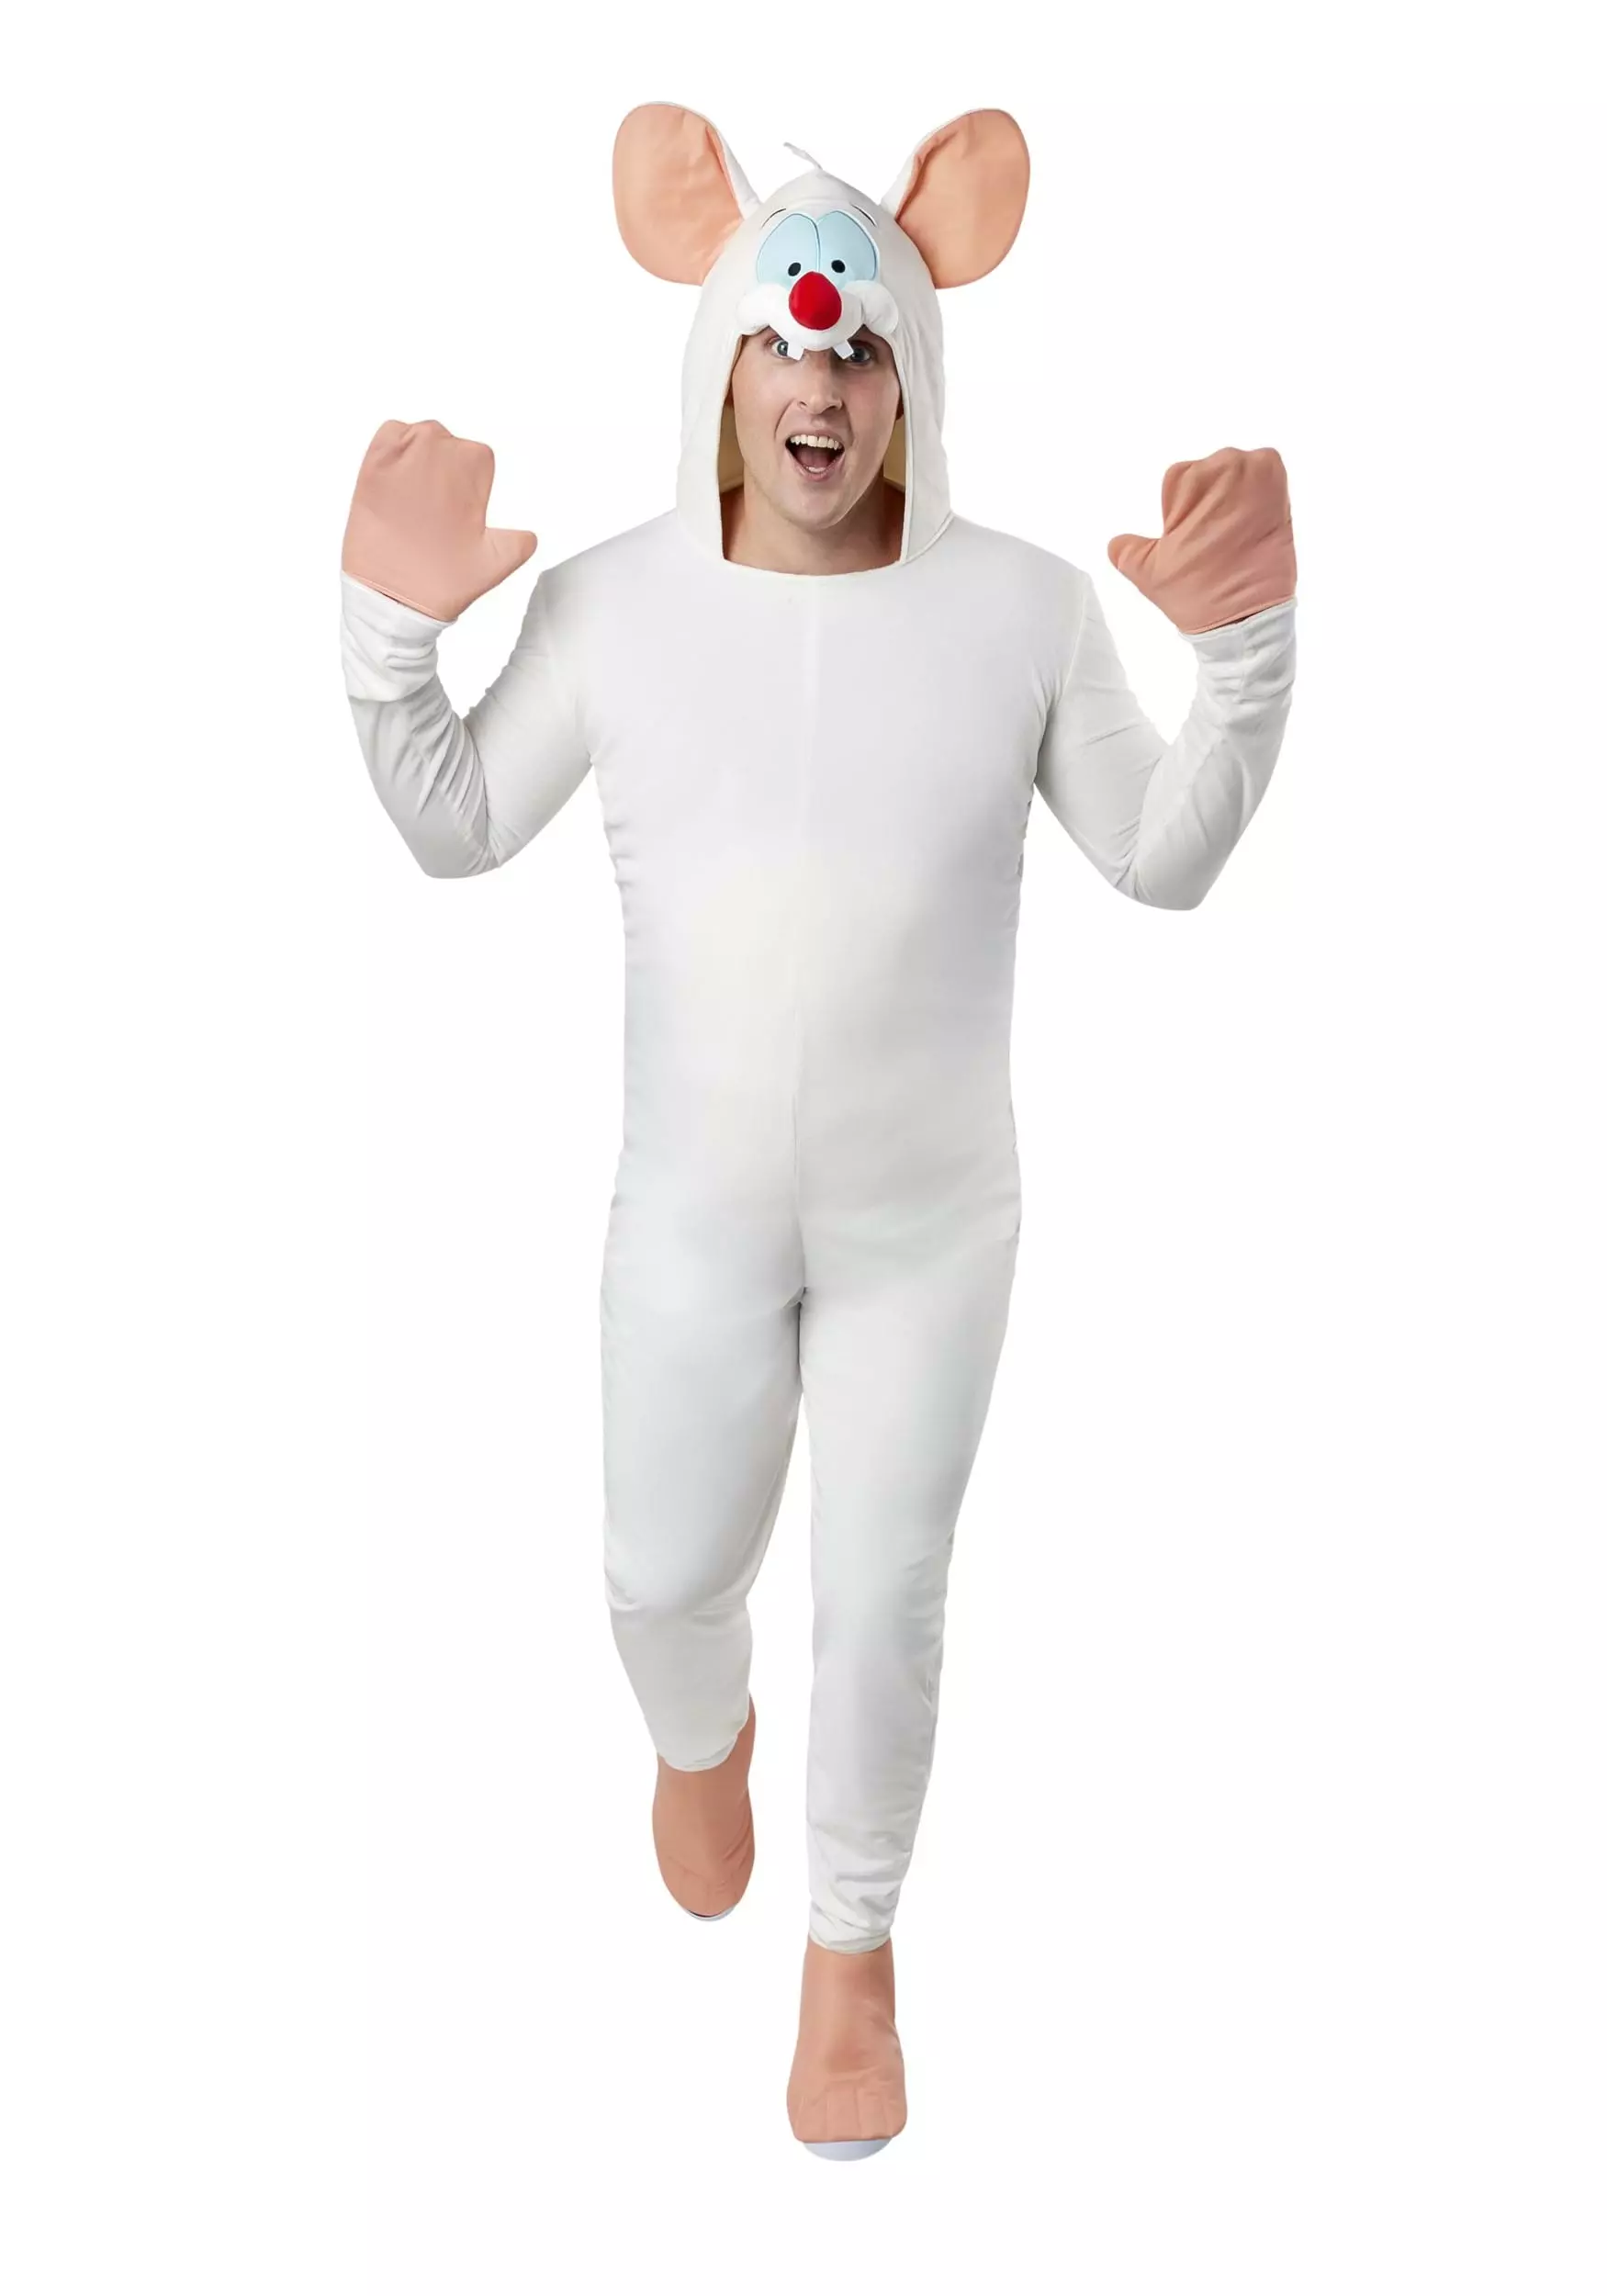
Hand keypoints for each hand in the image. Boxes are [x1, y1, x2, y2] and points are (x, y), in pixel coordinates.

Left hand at [340, 419, 536, 622]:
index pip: (478, 458)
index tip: (458, 510)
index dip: (470, 486)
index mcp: (472, 465)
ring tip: (416, 498)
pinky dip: (395, 450)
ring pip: (419, 437)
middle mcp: (438, 449)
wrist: (390, 595)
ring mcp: (403, 453)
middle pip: (447, 444)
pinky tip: (397, 481)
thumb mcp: (494, 565)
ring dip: (420, 460)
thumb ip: (519, 544)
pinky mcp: (373, 462)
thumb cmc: (439, 580)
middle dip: (444, 472)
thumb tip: (527, 536)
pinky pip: (390, 434)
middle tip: (436, 510)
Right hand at [1107, 446, 1295, 634]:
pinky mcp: (1282, 491)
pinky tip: (1249, 526)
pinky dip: (1255, 496)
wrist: (1249, 618)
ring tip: (1230, 537)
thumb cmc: (1198, 592)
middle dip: (1207, 502)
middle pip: (1208, 474)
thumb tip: (1118, 543)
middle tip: (1209, 541)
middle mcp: (1230, 464)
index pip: (1176, 482)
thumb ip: (1126, 551)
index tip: (1188, 541)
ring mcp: (1261, 475)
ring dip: (1231, 499)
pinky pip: (1263, 478)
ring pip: (1235, 474)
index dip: (1178, 515)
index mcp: (1192, 476)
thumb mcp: (1148, 573)